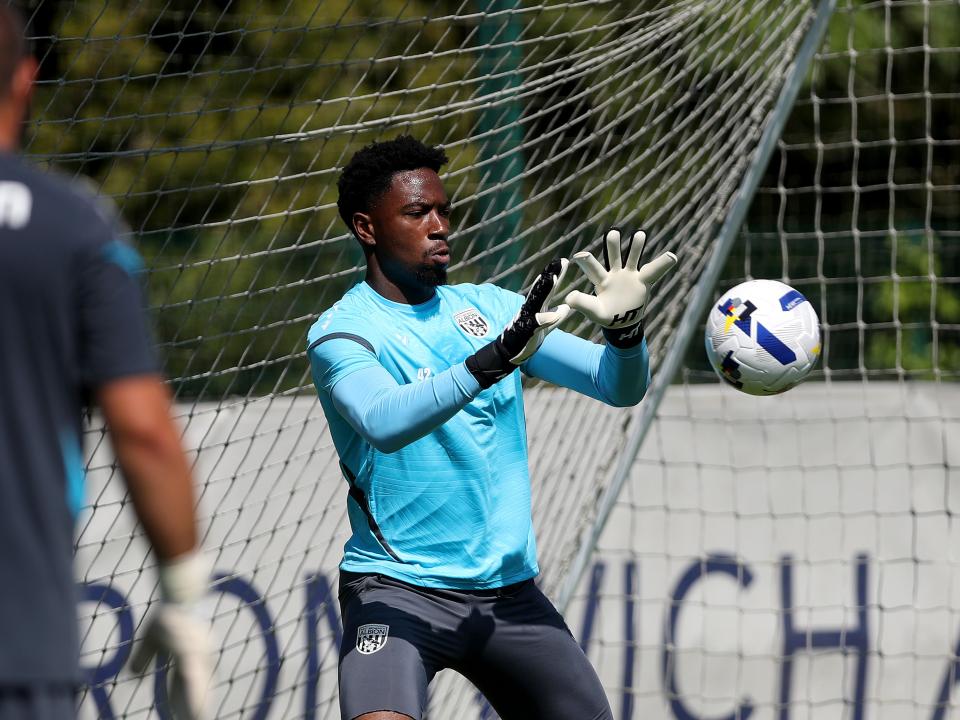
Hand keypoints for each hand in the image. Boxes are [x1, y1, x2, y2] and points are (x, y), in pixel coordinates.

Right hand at [129, 552, 212, 719]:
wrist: (178, 592)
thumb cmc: (167, 614)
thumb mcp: (151, 638)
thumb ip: (145, 658)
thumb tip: (133, 676)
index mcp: (189, 656)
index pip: (187, 685)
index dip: (189, 702)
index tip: (190, 717)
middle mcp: (198, 658)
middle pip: (196, 689)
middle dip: (197, 707)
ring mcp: (197, 655)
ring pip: (196, 688)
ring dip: (197, 706)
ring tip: (200, 719)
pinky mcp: (191, 651)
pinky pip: (191, 677)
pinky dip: (194, 695)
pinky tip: (196, 707)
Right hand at [465, 258, 570, 387]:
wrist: (507, 353)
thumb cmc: (525, 339)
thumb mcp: (545, 328)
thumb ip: (555, 317)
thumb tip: (566, 308)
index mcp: (536, 308)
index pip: (547, 289)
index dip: (555, 276)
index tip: (563, 262)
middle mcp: (530, 309)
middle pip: (542, 290)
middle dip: (551, 275)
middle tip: (561, 261)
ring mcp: (526, 319)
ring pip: (536, 302)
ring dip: (544, 290)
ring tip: (553, 278)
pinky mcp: (524, 331)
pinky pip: (534, 325)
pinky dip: (543, 320)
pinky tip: (553, 315)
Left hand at [565, 228, 676, 346]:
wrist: (622, 322)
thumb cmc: (605, 315)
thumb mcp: (594, 311)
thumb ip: (582, 303)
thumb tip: (568, 297)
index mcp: (601, 281)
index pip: (593, 269)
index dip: (587, 262)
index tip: (579, 255)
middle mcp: (615, 274)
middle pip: (614, 257)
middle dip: (613, 246)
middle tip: (613, 233)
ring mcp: (629, 276)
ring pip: (633, 258)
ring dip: (636, 248)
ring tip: (640, 234)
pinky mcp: (642, 281)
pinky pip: (653, 271)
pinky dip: (663, 264)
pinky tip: (672, 256)